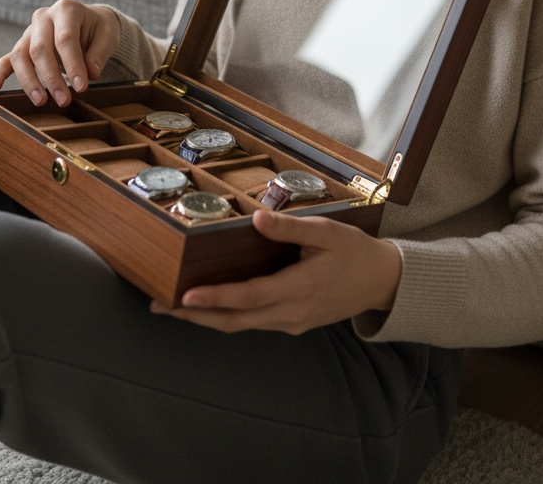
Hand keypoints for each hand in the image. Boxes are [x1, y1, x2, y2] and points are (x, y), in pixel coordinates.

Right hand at [0, 0, 120, 106]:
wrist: (89, 22)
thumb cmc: (98, 29)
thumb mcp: (108, 36)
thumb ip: (100, 53)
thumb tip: (91, 73)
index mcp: (66, 9)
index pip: (65, 39)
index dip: (72, 64)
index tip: (81, 87)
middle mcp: (43, 17)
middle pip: (40, 49)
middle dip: (51, 78)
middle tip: (64, 100)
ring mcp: (30, 31)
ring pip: (21, 55)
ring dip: (29, 81)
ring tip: (41, 101)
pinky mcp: (22, 45)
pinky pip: (6, 59)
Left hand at [151, 210, 400, 333]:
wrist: (383, 282)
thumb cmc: (355, 252)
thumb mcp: (327, 231)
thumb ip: (290, 227)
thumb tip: (256, 217)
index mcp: (300, 288)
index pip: (248, 297)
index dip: (215, 297)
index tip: (184, 296)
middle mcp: (292, 312)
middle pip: (235, 320)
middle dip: (194, 317)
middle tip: (159, 307)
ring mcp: (292, 322)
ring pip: (241, 325)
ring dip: (206, 319)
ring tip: (173, 308)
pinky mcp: (293, 322)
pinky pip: (254, 323)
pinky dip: (227, 316)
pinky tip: (209, 306)